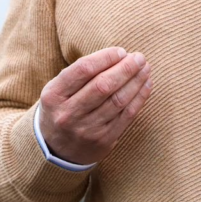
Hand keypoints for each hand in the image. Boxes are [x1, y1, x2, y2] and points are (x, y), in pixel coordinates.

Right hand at [38, 46, 152, 164]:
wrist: (57, 150)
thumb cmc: (63, 108)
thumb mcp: (59, 89)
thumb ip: (82, 73)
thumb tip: (120, 55)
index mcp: (54, 95)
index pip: (83, 69)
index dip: (105, 57)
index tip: (121, 51)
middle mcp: (68, 114)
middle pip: (103, 85)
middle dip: (125, 69)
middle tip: (139, 58)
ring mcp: (86, 129)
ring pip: (118, 100)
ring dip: (136, 81)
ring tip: (145, 69)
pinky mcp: (103, 140)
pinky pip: (126, 115)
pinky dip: (139, 98)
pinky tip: (146, 85)